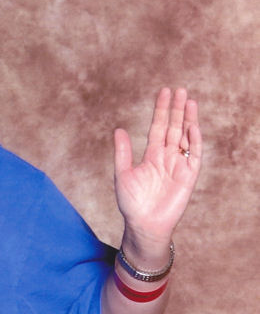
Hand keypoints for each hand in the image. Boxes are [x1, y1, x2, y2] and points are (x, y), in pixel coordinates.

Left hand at [113, 87, 200, 266]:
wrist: (144, 224)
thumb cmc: (131, 203)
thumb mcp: (123, 174)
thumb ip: (123, 152)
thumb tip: (119, 129)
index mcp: (151, 155)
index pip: (158, 127)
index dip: (161, 110)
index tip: (163, 92)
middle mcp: (166, 157)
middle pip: (174, 127)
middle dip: (176, 109)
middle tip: (179, 89)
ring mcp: (179, 165)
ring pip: (185, 137)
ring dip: (188, 119)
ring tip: (188, 100)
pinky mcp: (189, 176)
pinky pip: (194, 155)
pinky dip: (194, 140)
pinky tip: (193, 125)